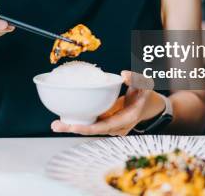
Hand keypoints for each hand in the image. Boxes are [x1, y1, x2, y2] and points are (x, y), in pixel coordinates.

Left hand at [51, 71, 166, 135]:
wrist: (149, 106)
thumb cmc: (145, 95)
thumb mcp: (145, 85)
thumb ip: (136, 78)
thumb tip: (123, 74)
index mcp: (125, 119)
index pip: (104, 126)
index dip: (88, 128)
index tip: (74, 127)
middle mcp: (116, 126)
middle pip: (92, 130)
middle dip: (74, 128)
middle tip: (56, 125)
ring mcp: (110, 126)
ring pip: (89, 128)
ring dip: (72, 126)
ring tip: (55, 124)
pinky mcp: (105, 121)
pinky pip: (90, 123)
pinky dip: (78, 121)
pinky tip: (63, 118)